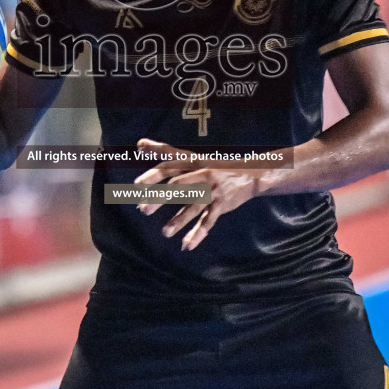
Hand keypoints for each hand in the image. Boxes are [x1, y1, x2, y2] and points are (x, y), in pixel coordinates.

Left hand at [131, 138, 265, 250]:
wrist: (251, 174)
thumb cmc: (214, 165)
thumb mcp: (192, 157)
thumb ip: (165, 151)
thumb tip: (139, 143)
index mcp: (193, 162)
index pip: (171, 166)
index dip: (154, 175)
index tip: (137, 185)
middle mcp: (203, 174)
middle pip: (179, 186)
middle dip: (161, 197)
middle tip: (143, 209)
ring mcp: (213, 191)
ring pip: (193, 207)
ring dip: (178, 220)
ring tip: (164, 233)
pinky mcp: (222, 205)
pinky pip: (208, 221)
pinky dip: (198, 234)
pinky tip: (186, 246)